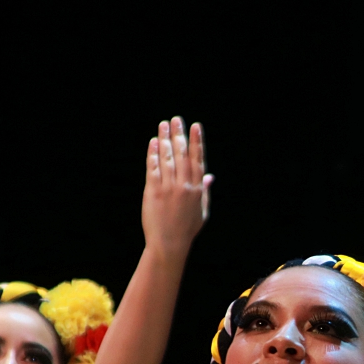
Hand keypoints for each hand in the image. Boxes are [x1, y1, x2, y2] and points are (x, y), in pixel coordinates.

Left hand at [142, 117, 211, 261]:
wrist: (169, 244)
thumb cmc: (186, 229)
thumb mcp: (201, 212)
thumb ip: (205, 192)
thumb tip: (210, 176)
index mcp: (198, 189)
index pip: (198, 159)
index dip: (197, 141)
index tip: (195, 126)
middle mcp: (184, 186)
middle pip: (182, 154)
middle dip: (179, 135)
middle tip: (176, 119)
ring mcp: (168, 188)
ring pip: (167, 158)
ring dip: (165, 139)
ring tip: (163, 125)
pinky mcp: (153, 192)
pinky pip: (153, 168)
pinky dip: (153, 154)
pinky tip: (153, 142)